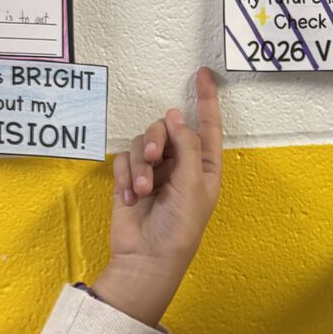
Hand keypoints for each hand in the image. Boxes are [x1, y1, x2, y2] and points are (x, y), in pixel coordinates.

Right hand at [91, 68, 222, 325]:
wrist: (146, 259)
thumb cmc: (178, 229)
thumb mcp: (192, 186)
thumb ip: (187, 147)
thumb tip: (176, 116)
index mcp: (205, 167)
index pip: (207, 126)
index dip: (206, 100)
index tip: (203, 74)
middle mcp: (181, 165)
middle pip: (167, 129)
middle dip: (158, 140)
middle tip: (154, 158)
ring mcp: (156, 172)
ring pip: (143, 143)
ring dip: (140, 164)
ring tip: (142, 189)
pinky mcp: (131, 179)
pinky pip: (125, 160)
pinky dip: (125, 177)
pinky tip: (129, 198)